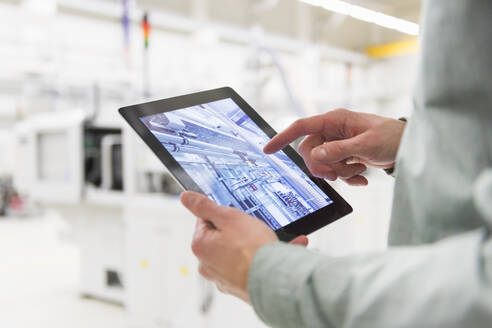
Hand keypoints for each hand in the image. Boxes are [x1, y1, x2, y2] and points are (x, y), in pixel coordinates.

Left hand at [181, 191, 307, 302]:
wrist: (273, 280)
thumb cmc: (252, 250)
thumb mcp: (229, 217)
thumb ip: (206, 206)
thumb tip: (187, 198)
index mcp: (200, 245)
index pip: (205, 219)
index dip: (223, 214)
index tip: (236, 216)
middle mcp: (206, 264)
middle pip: (219, 237)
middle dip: (236, 231)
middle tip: (252, 229)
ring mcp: (222, 277)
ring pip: (234, 253)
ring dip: (248, 246)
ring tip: (265, 243)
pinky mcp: (237, 286)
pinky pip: (245, 267)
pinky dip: (255, 261)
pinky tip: (267, 257)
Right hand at [264, 108, 405, 185]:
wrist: (408, 147)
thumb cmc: (391, 138)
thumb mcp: (365, 145)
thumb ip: (339, 150)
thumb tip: (315, 156)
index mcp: (334, 120)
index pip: (301, 127)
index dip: (282, 138)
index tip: (268, 150)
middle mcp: (332, 130)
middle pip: (310, 151)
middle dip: (323, 166)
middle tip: (338, 173)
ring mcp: (337, 143)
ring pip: (321, 163)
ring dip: (338, 172)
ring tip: (358, 170)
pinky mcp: (344, 155)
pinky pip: (334, 169)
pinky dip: (346, 177)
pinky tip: (361, 176)